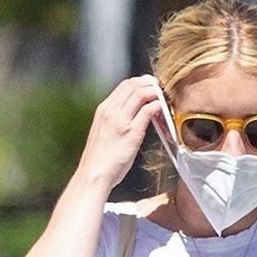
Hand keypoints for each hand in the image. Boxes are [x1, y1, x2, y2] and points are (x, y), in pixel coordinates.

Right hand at [75, 75, 164, 191]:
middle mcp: (111, 111)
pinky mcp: (132, 132)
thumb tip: (130, 117)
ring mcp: (121, 120)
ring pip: (141, 93)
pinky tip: (163, 109)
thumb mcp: (103, 132)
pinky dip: (158, 105)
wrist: (93, 175)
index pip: (124, 85)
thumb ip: (115, 121)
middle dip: (149, 83)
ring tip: (164, 96)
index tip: (149, 84)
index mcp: (103, 110)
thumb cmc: (98, 160)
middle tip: (160, 87)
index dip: (140, 81)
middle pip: (133, 85)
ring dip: (155, 92)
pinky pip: (148, 110)